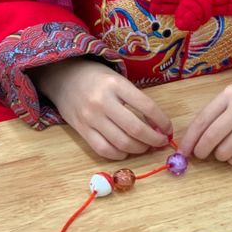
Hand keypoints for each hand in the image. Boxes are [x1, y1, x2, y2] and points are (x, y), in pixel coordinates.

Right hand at [35, 57, 172, 160]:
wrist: (63, 77)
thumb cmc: (96, 78)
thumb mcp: (117, 80)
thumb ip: (135, 99)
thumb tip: (157, 125)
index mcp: (116, 84)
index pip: (147, 106)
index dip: (162, 121)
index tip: (168, 128)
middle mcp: (103, 101)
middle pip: (135, 129)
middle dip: (154, 139)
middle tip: (160, 142)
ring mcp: (90, 117)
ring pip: (121, 143)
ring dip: (139, 149)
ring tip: (145, 146)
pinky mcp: (81, 130)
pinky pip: (103, 149)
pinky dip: (119, 154)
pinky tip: (126, 151)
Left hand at [179, 84, 231, 165]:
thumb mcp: (230, 98)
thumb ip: (211, 115)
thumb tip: (190, 142)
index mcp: (228, 95)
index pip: (202, 120)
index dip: (189, 139)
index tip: (182, 151)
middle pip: (212, 137)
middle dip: (201, 150)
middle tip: (200, 154)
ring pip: (225, 151)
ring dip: (219, 155)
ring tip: (222, 149)